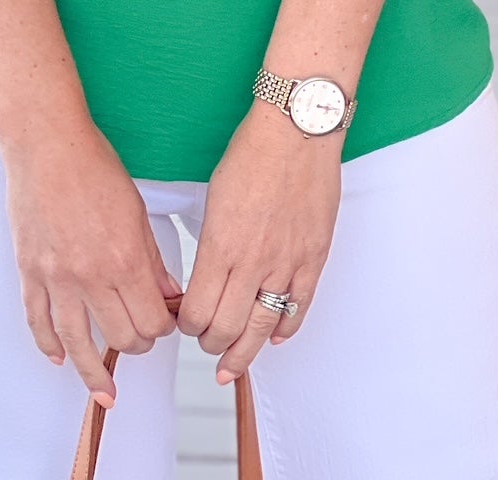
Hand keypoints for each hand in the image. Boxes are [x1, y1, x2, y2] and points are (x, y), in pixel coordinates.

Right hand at [0, 120, 180, 411]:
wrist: (47, 145)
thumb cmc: (94, 167)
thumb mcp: (137, 210)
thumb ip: (153, 259)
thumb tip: (168, 293)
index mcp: (124, 259)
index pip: (152, 319)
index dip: (163, 327)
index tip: (165, 322)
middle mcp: (90, 276)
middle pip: (120, 336)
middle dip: (136, 343)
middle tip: (140, 337)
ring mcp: (56, 278)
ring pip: (77, 343)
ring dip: (93, 371)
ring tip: (103, 392)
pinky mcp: (30, 273)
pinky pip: (38, 322)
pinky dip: (49, 346)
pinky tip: (59, 359)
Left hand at [176, 98, 340, 384]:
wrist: (296, 131)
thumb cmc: (252, 154)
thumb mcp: (214, 197)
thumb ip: (212, 243)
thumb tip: (208, 275)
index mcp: (220, 246)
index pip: (197, 310)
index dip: (187, 325)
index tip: (184, 324)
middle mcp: (252, 262)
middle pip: (227, 329)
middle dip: (211, 345)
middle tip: (206, 346)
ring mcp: (286, 264)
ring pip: (263, 328)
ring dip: (245, 353)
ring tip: (233, 366)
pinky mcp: (313, 258)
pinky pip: (299, 307)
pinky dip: (286, 329)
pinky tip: (275, 338)